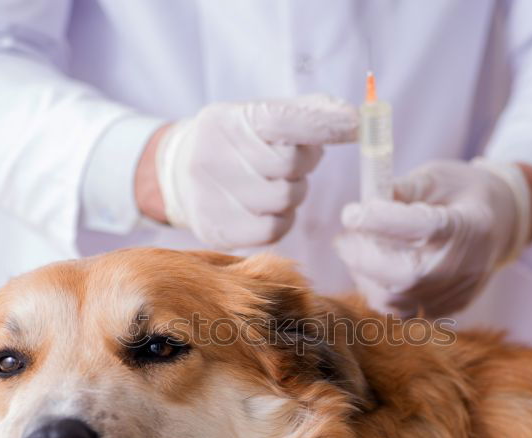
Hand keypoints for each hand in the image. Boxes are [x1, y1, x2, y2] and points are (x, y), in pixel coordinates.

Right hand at [147, 94, 356, 248]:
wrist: (175, 176)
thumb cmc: (233, 144)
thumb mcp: (256, 117)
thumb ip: (302, 113)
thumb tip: (349, 116)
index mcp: (228, 120)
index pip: (283, 119)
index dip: (323, 123)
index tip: (356, 124)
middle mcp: (213, 154)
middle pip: (290, 164)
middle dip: (303, 163)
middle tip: (293, 161)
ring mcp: (210, 195)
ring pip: (285, 198)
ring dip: (293, 191)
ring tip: (275, 182)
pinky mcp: (216, 229)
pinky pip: (273, 229)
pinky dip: (282, 218)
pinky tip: (268, 207)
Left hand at [336, 160, 531, 316]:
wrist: (500, 224)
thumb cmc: (462, 194)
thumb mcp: (436, 177)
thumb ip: (401, 188)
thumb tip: (364, 205)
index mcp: (465, 224)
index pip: (420, 227)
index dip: (379, 221)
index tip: (351, 212)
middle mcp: (463, 265)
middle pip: (403, 275)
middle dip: (362, 256)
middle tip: (345, 237)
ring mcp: (455, 293)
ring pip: (393, 299)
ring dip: (365, 276)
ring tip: (360, 250)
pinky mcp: (446, 309)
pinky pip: (400, 310)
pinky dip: (380, 290)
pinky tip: (377, 268)